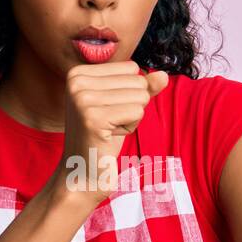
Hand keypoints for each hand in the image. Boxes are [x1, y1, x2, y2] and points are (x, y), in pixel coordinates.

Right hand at [57, 61, 167, 202]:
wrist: (82, 173)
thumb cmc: (102, 139)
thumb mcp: (122, 106)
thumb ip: (142, 88)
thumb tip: (164, 75)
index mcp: (78, 73)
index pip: (131, 67)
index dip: (127, 94)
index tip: (106, 112)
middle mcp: (76, 82)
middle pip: (137, 81)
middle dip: (131, 106)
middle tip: (108, 124)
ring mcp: (82, 99)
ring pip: (140, 96)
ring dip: (131, 118)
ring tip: (108, 131)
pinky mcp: (93, 118)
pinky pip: (137, 112)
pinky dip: (130, 127)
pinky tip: (109, 137)